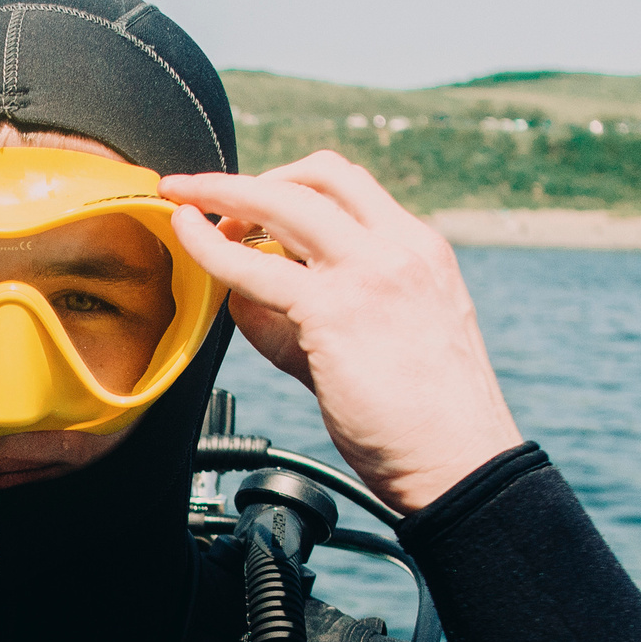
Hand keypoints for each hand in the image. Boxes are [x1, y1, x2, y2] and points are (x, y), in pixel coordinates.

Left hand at [162, 153, 521, 514]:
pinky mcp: (336, 311)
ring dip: (221, 193)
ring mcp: (371, 273)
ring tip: (183, 202)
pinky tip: (188, 241)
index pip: (348, 187)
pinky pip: (253, 267)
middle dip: (248, 177)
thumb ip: (311, 315)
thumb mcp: (378, 341)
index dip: (289, 183)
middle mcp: (400, 248)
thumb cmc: (422, 419)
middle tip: (199, 190)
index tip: (247, 204)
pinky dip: (211, 248)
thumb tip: (244, 297)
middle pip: (316, 176)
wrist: (457, 465)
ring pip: (282, 202)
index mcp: (418, 250)